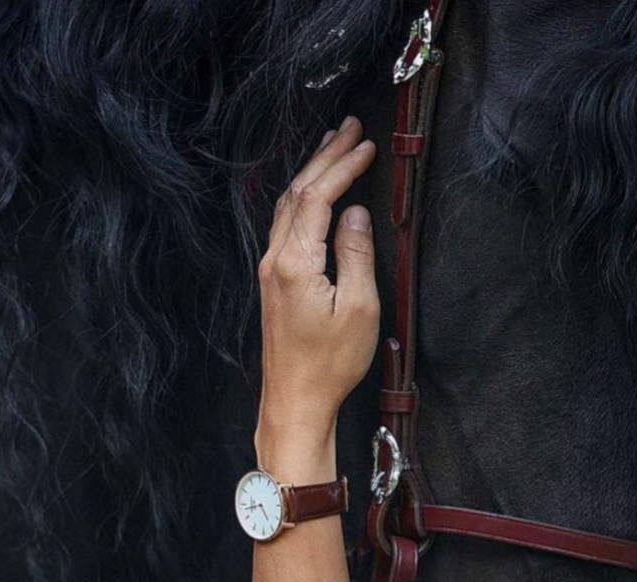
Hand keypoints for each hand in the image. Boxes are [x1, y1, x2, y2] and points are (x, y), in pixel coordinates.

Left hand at [256, 117, 379, 439]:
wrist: (295, 400)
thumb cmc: (331, 363)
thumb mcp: (359, 309)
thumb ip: (356, 254)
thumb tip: (355, 214)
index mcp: (295, 262)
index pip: (318, 197)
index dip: (342, 167)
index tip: (366, 145)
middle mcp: (275, 259)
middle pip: (297, 192)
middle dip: (324, 156)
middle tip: (349, 126)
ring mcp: (270, 269)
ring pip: (287, 205)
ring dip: (310, 172)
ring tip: (333, 145)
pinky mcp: (273, 281)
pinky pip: (285, 223)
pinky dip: (302, 196)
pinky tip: (314, 192)